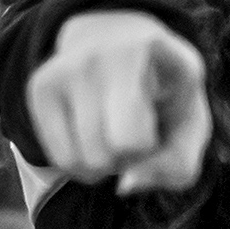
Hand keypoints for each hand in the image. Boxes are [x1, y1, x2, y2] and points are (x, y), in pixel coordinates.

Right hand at [26, 11, 210, 192]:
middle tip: (136, 128)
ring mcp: (63, 68)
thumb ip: (177, 165)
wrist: (124, 43)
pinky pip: (58, 158)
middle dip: (127, 157)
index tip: (155, 117)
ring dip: (105, 163)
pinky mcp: (39, 87)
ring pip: (80, 160)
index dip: (149, 146)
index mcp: (149, 51)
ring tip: (115, 130)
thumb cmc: (166, 94)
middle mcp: (99, 53)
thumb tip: (124, 185)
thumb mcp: (191, 126)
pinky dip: (80, 163)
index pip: (134, 139)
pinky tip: (93, 135)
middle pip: (106, 153)